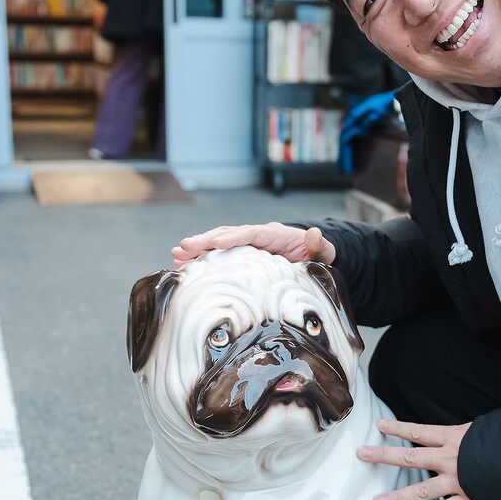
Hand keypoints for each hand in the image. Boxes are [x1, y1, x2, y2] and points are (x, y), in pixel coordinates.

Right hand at [171, 223, 335, 267]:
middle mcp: (256, 237)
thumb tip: (315, 234)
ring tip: (176, 255)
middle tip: (183, 247)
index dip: (234, 237)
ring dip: (197, 249)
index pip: (251, 233)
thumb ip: (320, 246)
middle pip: (228, 235)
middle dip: (205, 241)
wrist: (311, 257)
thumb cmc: (316, 256)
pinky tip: (183, 266)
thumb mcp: (324, 252)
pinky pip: (218, 256)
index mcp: (274, 235)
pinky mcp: (240, 257)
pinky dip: (202, 260)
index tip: (217, 243)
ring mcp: (246, 246)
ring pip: (218, 244)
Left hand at [358, 418, 479, 499]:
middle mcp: (450, 458)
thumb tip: (461, 436)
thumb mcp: (486, 429)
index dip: (397, 428)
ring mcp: (457, 481)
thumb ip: (469, 435)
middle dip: (383, 455)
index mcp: (454, 437)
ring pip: (420, 490)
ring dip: (397, 497)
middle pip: (409, 456)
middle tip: (361, 454)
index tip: (378, 425)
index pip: (419, 431)